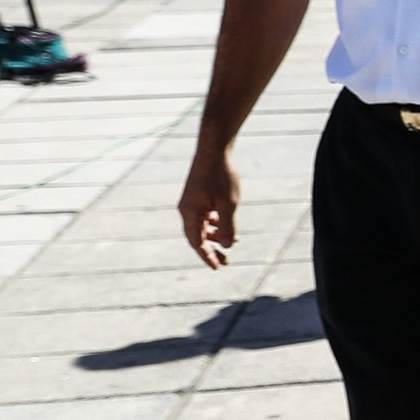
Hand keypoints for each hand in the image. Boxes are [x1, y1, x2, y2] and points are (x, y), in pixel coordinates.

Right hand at [178, 144, 241, 267]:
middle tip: (226, 262)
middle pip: (198, 237)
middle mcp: (186, 210)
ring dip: (215, 236)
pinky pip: (204, 216)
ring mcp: (191, 202)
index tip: (217, 268)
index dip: (207, 256)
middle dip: (212, 250)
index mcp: (190, 214)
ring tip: (232, 241)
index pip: (197, 243)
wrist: (214, 151)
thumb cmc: (221, 177)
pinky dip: (214, 223)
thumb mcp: (229, 204)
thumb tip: (228, 246)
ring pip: (202, 226)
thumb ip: (228, 226)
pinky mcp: (197, 195)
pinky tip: (225, 224)